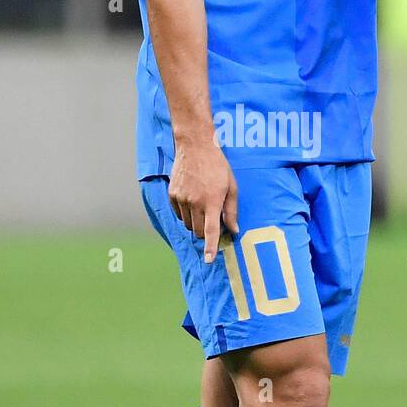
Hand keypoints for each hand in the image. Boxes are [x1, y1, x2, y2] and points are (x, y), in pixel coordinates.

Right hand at [168, 139, 238, 263]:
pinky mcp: (172, 195)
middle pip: (199, 231)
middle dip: (206, 232)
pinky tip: (193, 198)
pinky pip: (179, 214)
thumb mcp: (231, 186)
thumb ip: (232, 211)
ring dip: (196, 222)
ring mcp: (181, 199)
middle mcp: (194, 202)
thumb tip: (234, 230)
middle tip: (214, 219)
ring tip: (203, 204)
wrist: (195, 146)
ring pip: (188, 224)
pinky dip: (186, 213)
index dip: (210, 248)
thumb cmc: (217, 166)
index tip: (208, 260)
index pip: (210, 231)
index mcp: (211, 201)